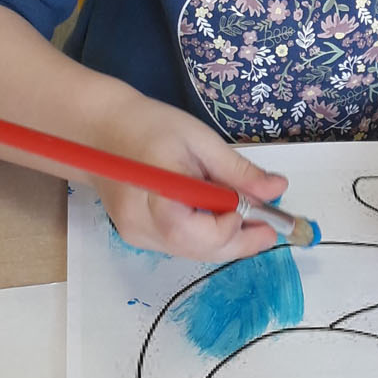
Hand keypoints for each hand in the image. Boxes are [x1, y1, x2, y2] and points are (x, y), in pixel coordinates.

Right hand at [93, 94, 287, 261]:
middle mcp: (140, 224)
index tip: (261, 211)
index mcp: (154, 192)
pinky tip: (219, 217)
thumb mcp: (200, 139)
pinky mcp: (136, 237)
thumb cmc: (149, 125)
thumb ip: (237, 170)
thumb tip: (277, 190)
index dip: (232, 228)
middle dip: (239, 242)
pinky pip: (180, 245)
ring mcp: (135, 234)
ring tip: (250, 219)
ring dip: (225, 241)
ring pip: (191, 251)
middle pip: (197, 249)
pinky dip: (206, 236)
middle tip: (270, 227)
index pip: (195, 231)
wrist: (101, 129)